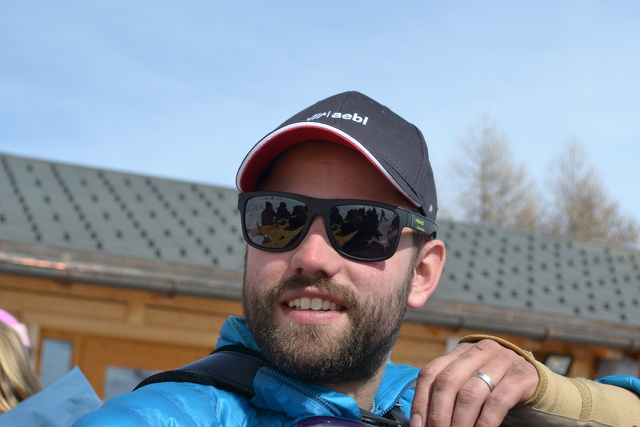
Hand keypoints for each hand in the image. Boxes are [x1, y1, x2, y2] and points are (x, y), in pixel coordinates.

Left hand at [409, 339, 538, 426]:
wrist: (533, 379)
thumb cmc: (493, 385)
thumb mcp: (468, 381)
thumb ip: (448, 393)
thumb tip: (422, 421)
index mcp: (460, 351)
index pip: (431, 372)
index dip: (421, 401)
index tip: (418, 425)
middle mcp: (479, 350)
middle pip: (448, 381)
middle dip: (438, 413)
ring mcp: (501, 361)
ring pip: (470, 393)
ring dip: (459, 422)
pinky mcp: (521, 377)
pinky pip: (497, 402)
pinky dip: (484, 423)